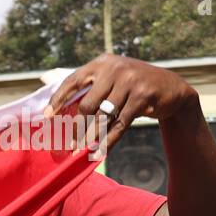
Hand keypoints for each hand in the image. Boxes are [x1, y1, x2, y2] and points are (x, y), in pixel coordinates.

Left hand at [44, 54, 199, 153]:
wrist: (171, 88)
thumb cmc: (131, 85)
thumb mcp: (108, 76)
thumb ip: (81, 80)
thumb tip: (44, 77)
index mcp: (101, 63)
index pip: (73, 81)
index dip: (57, 100)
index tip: (46, 117)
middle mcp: (114, 69)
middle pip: (87, 104)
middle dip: (77, 127)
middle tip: (70, 144)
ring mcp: (130, 81)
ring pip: (103, 116)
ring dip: (91, 137)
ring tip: (82, 151)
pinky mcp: (142, 96)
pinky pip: (120, 124)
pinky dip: (108, 141)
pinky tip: (99, 152)